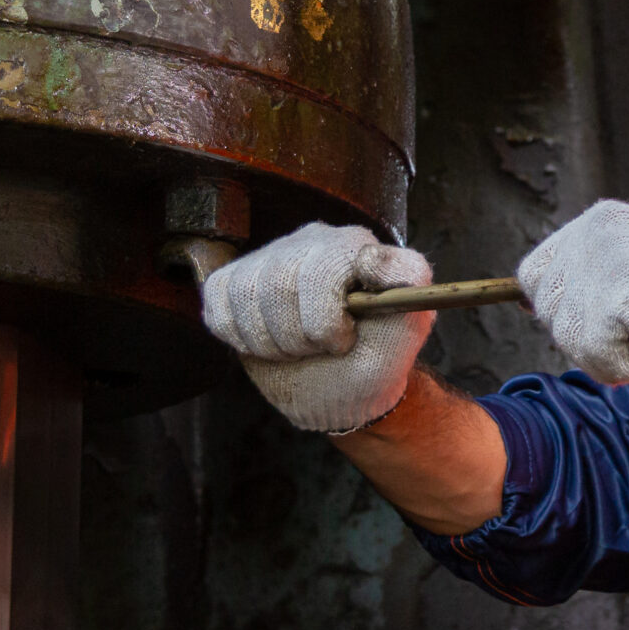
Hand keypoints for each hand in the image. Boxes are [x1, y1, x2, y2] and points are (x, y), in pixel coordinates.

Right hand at [201, 222, 433, 433]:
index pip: (330, 261)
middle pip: (281, 282)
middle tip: (321, 351)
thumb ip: (409, 290)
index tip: (342, 340)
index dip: (327, 314)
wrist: (339, 390)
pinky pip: (219, 299)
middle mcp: (316, 240)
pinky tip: (266, 343)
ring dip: (270, 341)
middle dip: (300, 335)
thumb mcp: (406, 331)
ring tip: (297, 349)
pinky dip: (240, 336)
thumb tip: (386, 262)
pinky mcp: (239, 277)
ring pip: (247, 293)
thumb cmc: (374, 360)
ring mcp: (275, 254)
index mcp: (358, 247)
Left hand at [517, 200, 628, 383]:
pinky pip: (595, 358)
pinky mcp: (617, 296)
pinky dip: (628, 368)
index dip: (560, 309)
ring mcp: (606, 259)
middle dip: (588, 333)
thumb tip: (523, 298)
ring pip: (568, 337)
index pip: (533, 273)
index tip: (608, 316)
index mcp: (602, 218)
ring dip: (611, 352)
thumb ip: (586, 278)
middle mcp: (597, 228)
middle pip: (544, 309)